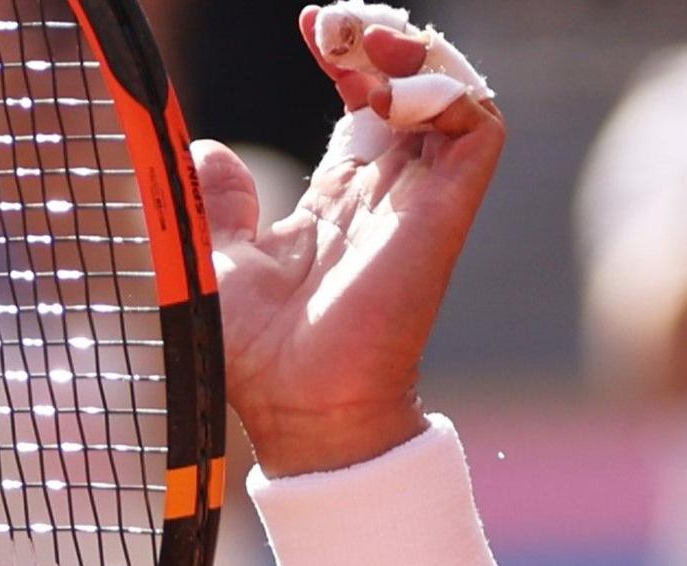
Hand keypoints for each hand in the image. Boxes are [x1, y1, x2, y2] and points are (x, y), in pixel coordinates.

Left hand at [201, 5, 504, 476]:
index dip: (346, 56)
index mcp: (341, 199)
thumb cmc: (259, 355)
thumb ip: (221, 202)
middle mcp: (389, 193)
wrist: (299, 406)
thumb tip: (208, 149)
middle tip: (333, 21)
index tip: (312, 25)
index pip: (364, 103)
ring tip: (361, 40)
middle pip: (411, 86)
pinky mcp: (446, 213)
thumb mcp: (219, 258)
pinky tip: (385, 88)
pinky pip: (478, 129)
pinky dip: (445, 90)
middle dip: (378, 37)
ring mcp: (421, 200)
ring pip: (453, 94)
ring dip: (417, 52)